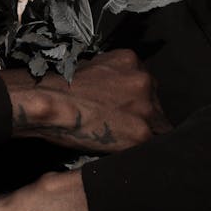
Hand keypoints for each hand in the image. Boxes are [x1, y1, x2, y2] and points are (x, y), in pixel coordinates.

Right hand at [2, 48, 171, 152]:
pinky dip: (138, 148)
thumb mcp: (92, 66)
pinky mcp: (142, 133)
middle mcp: (144, 80)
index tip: (128, 108)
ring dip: (143, 131)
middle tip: (124, 124)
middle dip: (143, 113)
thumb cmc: (63, 87)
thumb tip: (117, 90)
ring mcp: (146, 107)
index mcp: (131, 60)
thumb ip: (113, 76)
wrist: (52, 104)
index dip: (137, 99)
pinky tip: (125, 149)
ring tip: (123, 138)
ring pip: (157, 123)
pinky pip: (150, 144)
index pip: (145, 83)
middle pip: (155, 102)